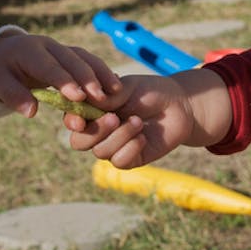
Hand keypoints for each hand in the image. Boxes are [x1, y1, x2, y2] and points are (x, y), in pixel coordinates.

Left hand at [0, 33, 119, 117]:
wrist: (7, 54)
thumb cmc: (3, 72)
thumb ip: (14, 96)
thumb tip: (31, 112)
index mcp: (29, 51)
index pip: (48, 67)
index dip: (64, 80)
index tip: (78, 96)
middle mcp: (48, 46)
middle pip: (71, 60)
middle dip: (87, 78)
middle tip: (100, 98)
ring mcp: (62, 48)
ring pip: (85, 58)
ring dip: (101, 74)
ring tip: (115, 92)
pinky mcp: (72, 54)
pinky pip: (90, 61)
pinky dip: (103, 73)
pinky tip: (115, 87)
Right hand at [65, 73, 197, 168]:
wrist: (178, 105)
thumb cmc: (149, 92)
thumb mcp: (124, 87)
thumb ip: (103, 96)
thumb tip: (82, 100)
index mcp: (92, 111)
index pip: (71, 120)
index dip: (72, 121)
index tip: (81, 119)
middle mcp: (98, 131)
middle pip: (78, 142)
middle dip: (95, 131)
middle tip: (114, 118)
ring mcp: (113, 146)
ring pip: (100, 152)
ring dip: (120, 136)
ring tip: (138, 121)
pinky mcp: (130, 159)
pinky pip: (119, 161)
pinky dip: (130, 148)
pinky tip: (143, 136)